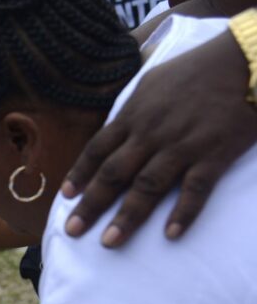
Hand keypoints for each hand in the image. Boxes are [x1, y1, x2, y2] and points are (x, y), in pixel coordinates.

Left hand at [62, 30, 256, 246]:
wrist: (244, 60)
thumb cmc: (195, 71)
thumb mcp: (151, 83)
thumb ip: (131, 111)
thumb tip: (112, 132)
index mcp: (133, 116)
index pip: (97, 149)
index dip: (79, 174)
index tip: (65, 197)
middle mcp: (151, 134)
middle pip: (114, 173)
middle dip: (91, 204)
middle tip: (72, 231)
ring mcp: (182, 146)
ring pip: (148, 186)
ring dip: (127, 216)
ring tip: (110, 242)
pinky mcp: (214, 154)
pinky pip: (195, 188)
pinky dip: (183, 212)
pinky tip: (171, 234)